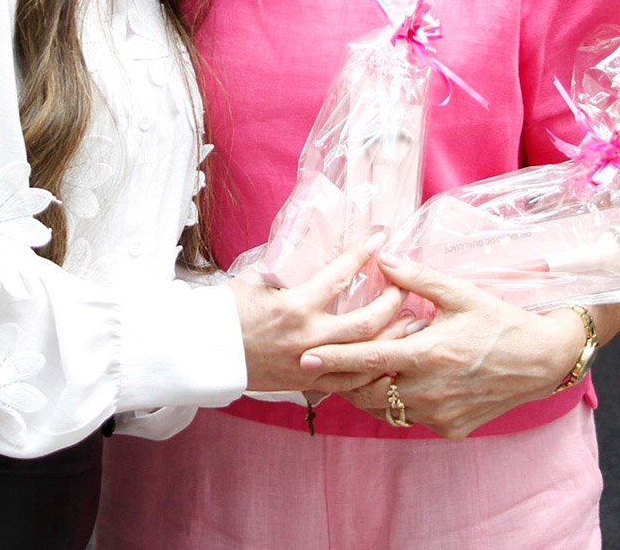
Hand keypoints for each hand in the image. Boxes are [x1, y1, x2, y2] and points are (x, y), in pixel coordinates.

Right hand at [230, 234, 404, 394]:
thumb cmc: (227, 310)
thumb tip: (305, 235)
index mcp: (295, 306)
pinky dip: (374, 370)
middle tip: (405, 284)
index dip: (364, 253)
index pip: (340, 275)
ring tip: (413, 322)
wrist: (207, 353)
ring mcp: (311, 365)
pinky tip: (391, 358)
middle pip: (366, 321)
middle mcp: (309, 338)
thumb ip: (284, 261)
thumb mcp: (255, 277)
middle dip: (392, 301)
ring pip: (366, 356)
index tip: (382, 236)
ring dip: (393, 337)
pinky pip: (351, 383)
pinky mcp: (308, 384)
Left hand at [309, 254, 587, 438]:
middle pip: (368, 391)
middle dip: (341, 380)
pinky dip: (396, 404)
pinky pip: (411, 419)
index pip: (369, 357)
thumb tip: (380, 258)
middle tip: (318, 368)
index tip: (305, 357)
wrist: (541, 361)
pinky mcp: (452, 429)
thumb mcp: (459, 293)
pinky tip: (391, 386)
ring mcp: (441, 414)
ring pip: (386, 410)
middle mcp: (430, 390)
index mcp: (428, 353)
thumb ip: (416, 278)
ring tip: (345, 377)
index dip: (334, 358)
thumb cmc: (499, 320)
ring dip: (365, 394)